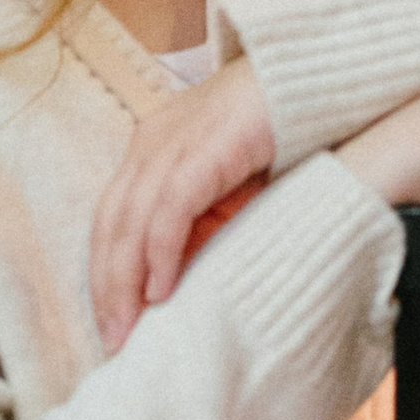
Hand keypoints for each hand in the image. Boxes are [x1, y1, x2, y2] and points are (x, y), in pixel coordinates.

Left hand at [90, 59, 277, 352]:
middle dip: (107, 287)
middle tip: (113, 340)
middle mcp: (151, 142)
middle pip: (110, 223)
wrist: (314, 79)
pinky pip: (170, 209)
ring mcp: (174, 141)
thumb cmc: (274, 136)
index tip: (111, 322)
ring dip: (126, 281)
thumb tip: (173, 284)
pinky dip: (161, 252)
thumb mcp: (227, 188)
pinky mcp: (205, 147)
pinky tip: (162, 290)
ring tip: (130, 328)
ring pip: (131, 221)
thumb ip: (201, 223)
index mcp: (150, 147)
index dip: (105, 273)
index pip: (110, 219)